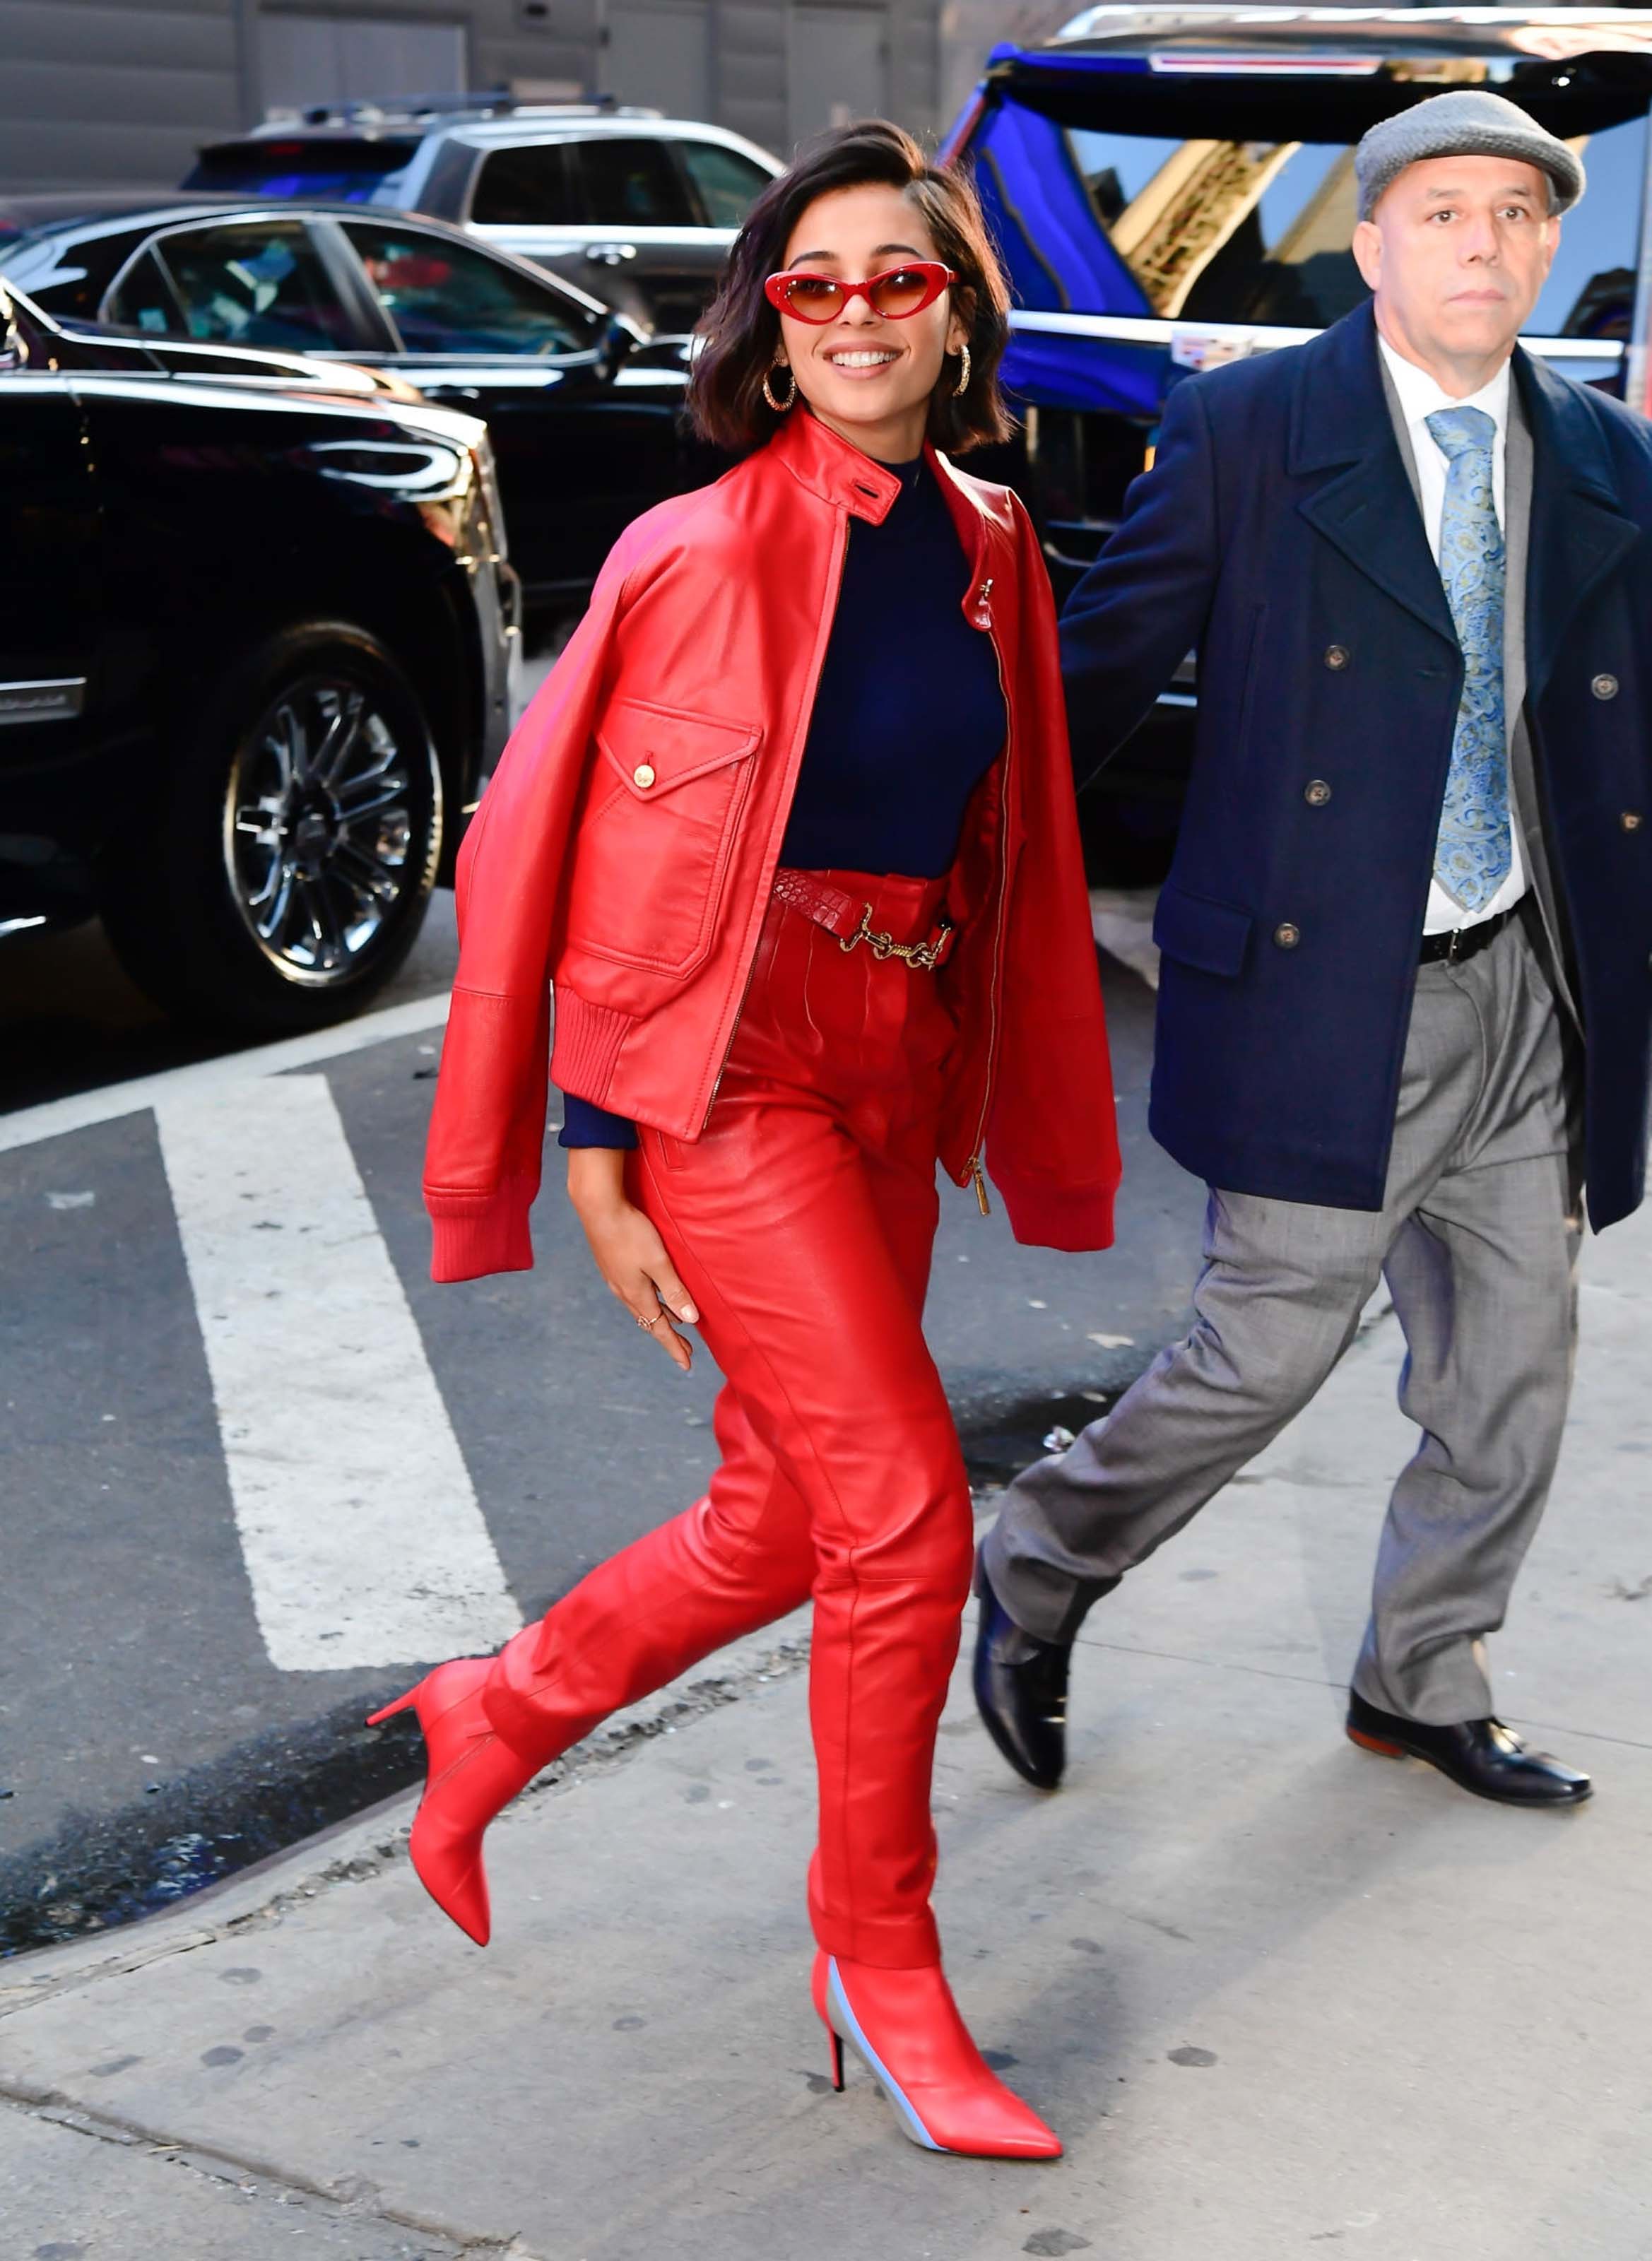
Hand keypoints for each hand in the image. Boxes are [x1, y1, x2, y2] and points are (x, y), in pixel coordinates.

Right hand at [566, 1148, 698, 1371]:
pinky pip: (633, 1294)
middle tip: (685, 1351)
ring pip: (640, 1307)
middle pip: (650, 1321)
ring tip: (675, 1325)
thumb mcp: (659, 1262)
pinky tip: (652, 1296)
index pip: (660, 1329)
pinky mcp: (612, 1266)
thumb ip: (674, 1290)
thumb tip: (690, 1320)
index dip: (674, 1347)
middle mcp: (624, 1291)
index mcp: (637, 1294)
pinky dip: (648, 1302)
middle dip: (669, 1336)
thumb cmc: (631, 1232)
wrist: (598, 1208)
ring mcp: (615, 1279)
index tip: (687, 1365)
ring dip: (658, 1319)